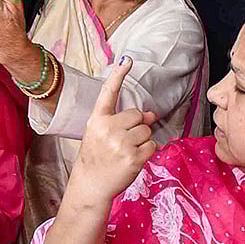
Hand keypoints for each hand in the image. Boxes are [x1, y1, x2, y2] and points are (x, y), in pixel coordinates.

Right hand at [69, 58, 157, 204]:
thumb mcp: (102, 134)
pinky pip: (152, 146)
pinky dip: (149, 151)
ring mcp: (121, 144)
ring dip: (143, 140)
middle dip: (138, 126)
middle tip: (125, 141)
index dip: (118, 75)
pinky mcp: (133, 158)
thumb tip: (153, 114)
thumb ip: (123, 121)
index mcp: (97, 120)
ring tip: (128, 151)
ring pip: (147, 130)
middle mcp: (108, 129)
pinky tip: (135, 158)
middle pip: (138, 115)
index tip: (127, 60)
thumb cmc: (98, 157)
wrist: (92, 183)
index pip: (108, 93)